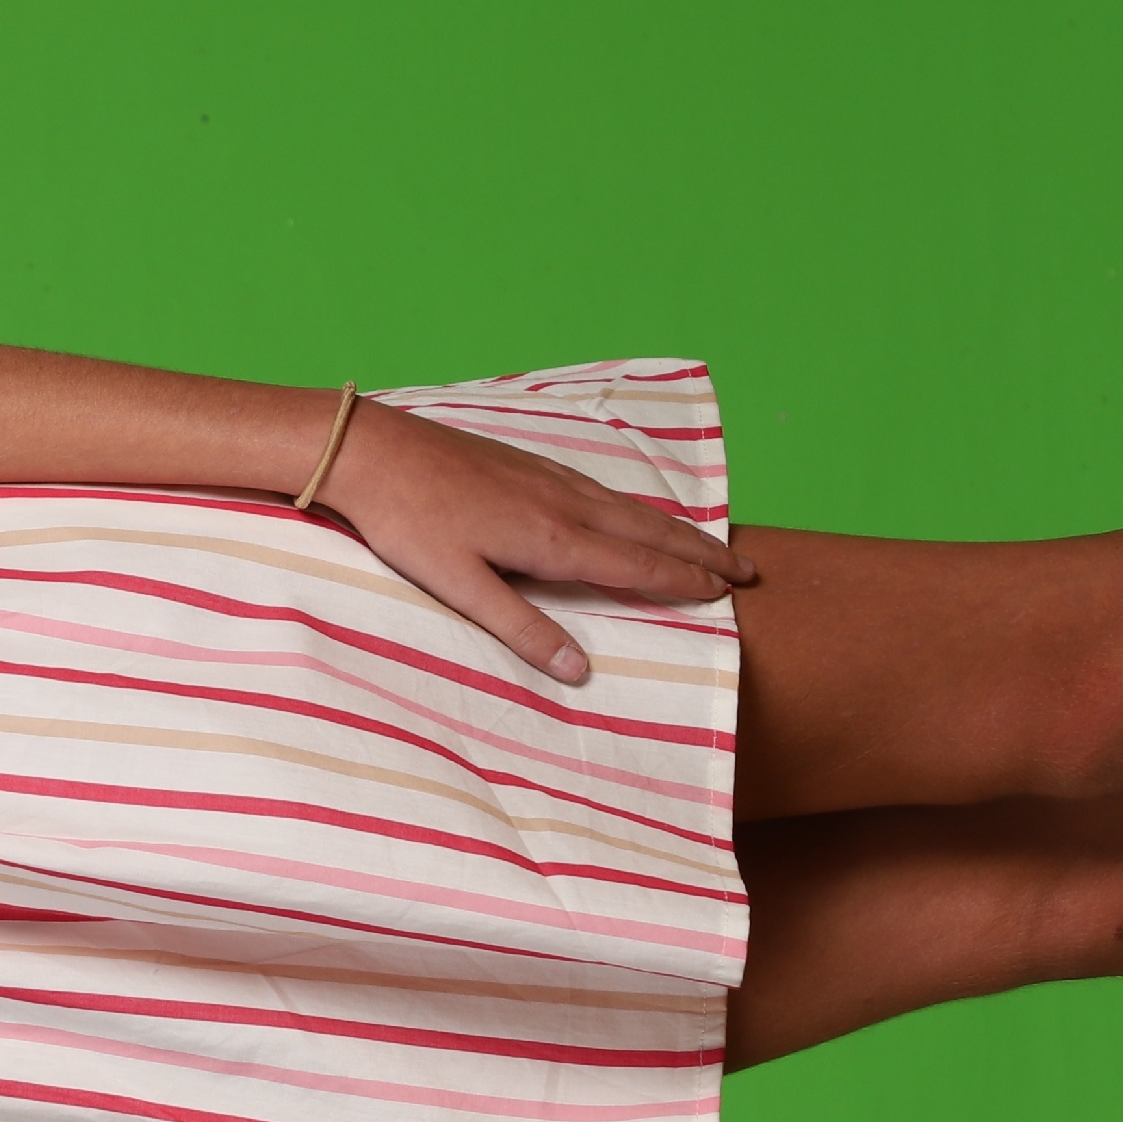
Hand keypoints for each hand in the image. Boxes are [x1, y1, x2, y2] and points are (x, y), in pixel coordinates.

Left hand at [312, 398, 756, 684]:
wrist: (374, 451)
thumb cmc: (410, 522)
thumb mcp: (460, 586)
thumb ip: (521, 628)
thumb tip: (578, 671)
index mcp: (552, 540)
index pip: (636, 566)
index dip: (684, 582)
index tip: (727, 595)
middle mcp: (563, 504)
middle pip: (649, 533)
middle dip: (701, 554)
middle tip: (748, 570)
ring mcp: (548, 479)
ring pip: (630, 508)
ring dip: (677, 528)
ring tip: (712, 544)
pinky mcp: (529, 465)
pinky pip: (604, 490)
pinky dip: (638, 506)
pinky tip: (635, 511)